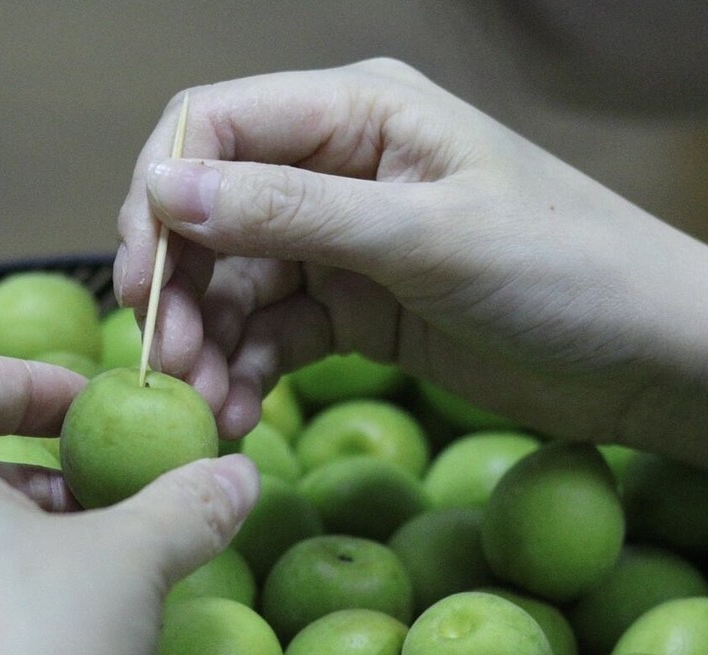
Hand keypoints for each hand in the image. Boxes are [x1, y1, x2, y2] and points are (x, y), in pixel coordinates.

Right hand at [115, 61, 707, 466]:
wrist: (643, 358)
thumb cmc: (564, 272)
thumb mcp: (424, 237)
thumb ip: (292, 210)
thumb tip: (166, 190)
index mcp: (358, 113)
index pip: (214, 127)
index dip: (159, 198)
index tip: (139, 282)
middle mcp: (338, 169)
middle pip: (212, 216)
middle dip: (180, 291)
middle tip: (168, 367)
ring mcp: (342, 242)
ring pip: (237, 285)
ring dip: (210, 345)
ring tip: (211, 408)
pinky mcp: (353, 307)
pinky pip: (274, 333)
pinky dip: (251, 371)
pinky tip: (245, 413)